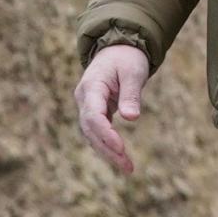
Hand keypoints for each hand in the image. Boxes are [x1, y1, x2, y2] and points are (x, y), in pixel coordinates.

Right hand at [74, 44, 150, 174]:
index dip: (106, 134)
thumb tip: (132, 118)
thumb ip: (131, 94)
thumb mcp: (133, 72)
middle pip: (91, 130)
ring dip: (108, 152)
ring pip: (92, 135)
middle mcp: (84, 99)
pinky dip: (108, 145)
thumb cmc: (127, 58)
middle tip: (128, 166)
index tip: (121, 148)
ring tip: (128, 168)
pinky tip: (121, 158)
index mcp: (91, 87)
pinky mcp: (95, 112)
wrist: (118, 48)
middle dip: (108, 149)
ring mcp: (87, 106)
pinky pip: (98, 132)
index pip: (93, 116)